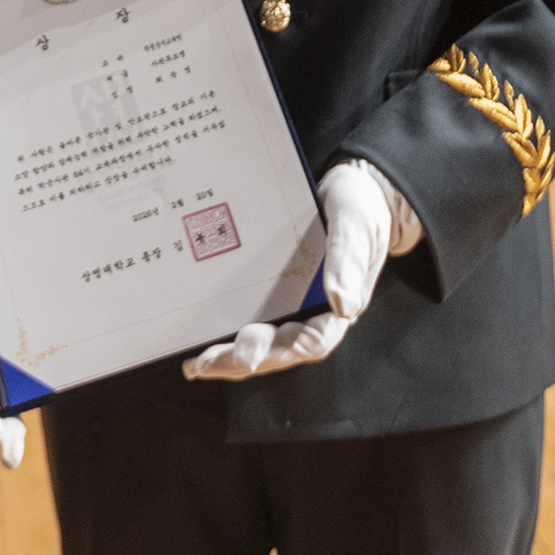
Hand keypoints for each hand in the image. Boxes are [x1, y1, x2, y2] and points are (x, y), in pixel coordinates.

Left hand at [183, 161, 396, 381]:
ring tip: (194, 366)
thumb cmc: (360, 206)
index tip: (246, 355)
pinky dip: (227, 331)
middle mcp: (316, 314)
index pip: (311, 341)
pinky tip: (197, 338)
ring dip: (229, 356)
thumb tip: (344, 306)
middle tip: (203, 364)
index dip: (278, 351)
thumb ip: (348, 260)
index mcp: (340, 306)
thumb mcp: (357, 225)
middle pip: (279, 349)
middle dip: (240, 360)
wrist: (356, 188)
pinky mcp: (276, 292)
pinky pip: (251, 317)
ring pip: (263, 342)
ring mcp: (295, 306)